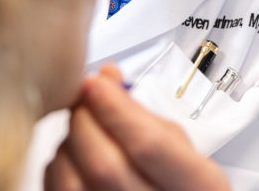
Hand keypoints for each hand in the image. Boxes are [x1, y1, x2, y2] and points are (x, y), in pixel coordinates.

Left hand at [45, 65, 230, 189]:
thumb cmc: (175, 183)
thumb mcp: (181, 148)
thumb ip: (146, 115)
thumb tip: (106, 77)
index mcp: (199, 186)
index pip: (148, 145)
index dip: (115, 108)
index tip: (96, 83)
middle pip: (105, 165)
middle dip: (85, 121)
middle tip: (85, 98)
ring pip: (73, 181)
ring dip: (69, 144)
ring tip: (83, 129)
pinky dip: (60, 167)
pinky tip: (76, 158)